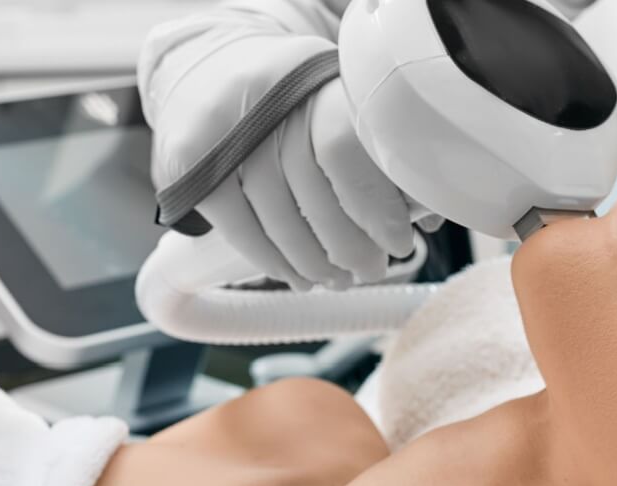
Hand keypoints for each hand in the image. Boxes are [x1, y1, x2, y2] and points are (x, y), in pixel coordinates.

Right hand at [147, 32, 419, 289]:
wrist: (204, 75)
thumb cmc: (287, 104)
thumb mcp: (333, 106)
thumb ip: (376, 154)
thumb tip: (425, 216)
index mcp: (313, 80)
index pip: (346, 147)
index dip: (376, 204)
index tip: (399, 241)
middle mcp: (266, 100)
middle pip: (313, 189)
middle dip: (349, 244)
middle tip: (371, 270)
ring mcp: (224, 132)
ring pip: (277, 217)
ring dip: (313, 261)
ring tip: (337, 279)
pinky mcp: (191, 164)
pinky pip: (240, 227)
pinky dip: (271, 260)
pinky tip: (296, 275)